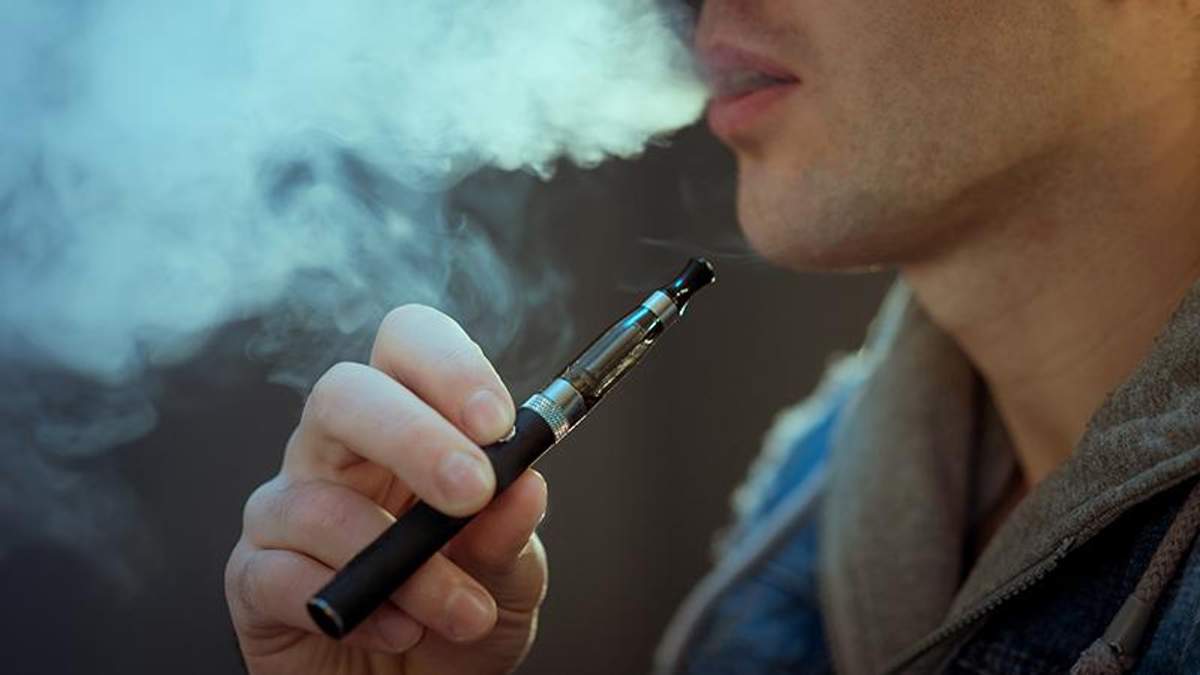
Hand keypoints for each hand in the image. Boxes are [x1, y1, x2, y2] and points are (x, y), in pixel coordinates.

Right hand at [226, 305, 548, 674]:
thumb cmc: (461, 621)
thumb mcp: (511, 578)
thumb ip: (511, 533)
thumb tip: (524, 484)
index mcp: (408, 424)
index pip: (407, 345)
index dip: (448, 366)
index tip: (496, 421)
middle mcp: (339, 452)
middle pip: (342, 392)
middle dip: (411, 436)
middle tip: (469, 492)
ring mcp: (288, 510)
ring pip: (318, 501)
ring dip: (407, 565)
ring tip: (462, 612)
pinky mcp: (254, 576)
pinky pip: (282, 574)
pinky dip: (358, 609)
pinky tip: (399, 630)